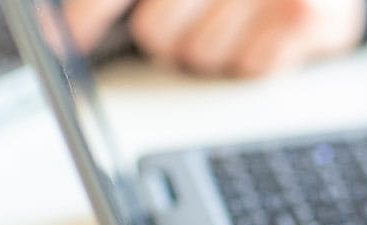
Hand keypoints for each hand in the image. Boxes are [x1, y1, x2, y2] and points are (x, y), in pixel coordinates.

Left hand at [63, 0, 363, 76]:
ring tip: (237, 19)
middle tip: (196, 17)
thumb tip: (64, 26)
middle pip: (158, 33)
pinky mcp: (302, 15)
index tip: (67, 39)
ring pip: (203, 57)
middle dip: (171, 35)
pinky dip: (256, 57)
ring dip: (214, 49)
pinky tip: (269, 31)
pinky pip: (250, 68)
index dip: (87, 14)